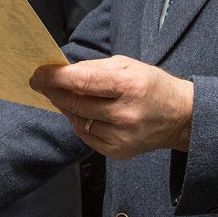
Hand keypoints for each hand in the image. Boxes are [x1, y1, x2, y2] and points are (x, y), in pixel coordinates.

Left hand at [30, 55, 193, 158]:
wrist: (179, 117)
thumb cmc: (151, 85)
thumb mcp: (128, 64)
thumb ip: (94, 68)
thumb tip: (63, 71)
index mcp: (129, 86)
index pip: (84, 81)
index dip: (56, 77)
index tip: (38, 73)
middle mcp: (125, 114)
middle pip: (76, 103)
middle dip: (53, 91)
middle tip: (39, 82)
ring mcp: (121, 137)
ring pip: (77, 120)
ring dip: (65, 106)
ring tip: (63, 94)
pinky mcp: (117, 152)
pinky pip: (85, 135)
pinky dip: (78, 121)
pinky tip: (81, 111)